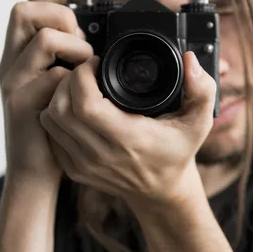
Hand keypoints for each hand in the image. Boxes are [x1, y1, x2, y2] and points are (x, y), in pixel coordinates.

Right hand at [0, 0, 98, 180]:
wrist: (36, 170)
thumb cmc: (56, 125)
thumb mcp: (60, 84)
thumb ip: (69, 59)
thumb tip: (96, 38)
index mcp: (22, 53)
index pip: (34, 3)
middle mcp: (11, 62)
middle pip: (25, 9)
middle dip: (63, 16)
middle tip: (81, 42)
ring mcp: (14, 82)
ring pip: (43, 38)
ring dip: (75, 47)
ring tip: (85, 67)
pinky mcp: (22, 104)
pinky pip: (54, 76)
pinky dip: (74, 80)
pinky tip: (81, 94)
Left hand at [39, 51, 216, 206]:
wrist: (162, 191)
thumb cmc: (178, 151)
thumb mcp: (199, 120)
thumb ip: (202, 89)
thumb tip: (190, 60)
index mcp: (129, 139)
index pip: (86, 105)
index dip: (83, 76)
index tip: (95, 63)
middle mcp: (102, 155)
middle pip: (60, 109)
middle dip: (67, 80)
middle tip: (84, 70)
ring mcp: (84, 165)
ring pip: (50, 120)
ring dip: (57, 96)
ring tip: (78, 86)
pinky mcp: (74, 170)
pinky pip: (51, 135)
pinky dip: (55, 116)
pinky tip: (74, 107)